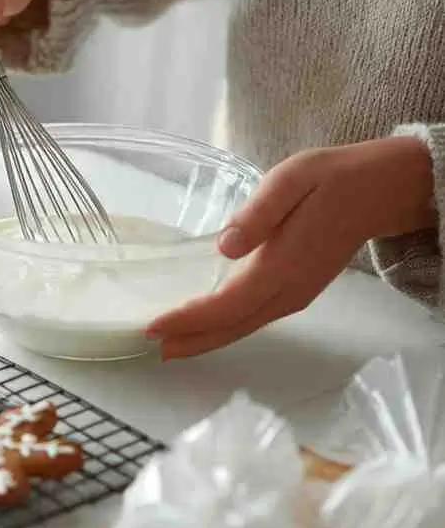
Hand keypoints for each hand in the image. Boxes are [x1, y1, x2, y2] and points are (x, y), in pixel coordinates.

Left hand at [146, 137, 436, 359]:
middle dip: (191, 340)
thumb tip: (225, 246)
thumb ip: (259, 214)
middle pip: (232, 327)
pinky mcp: (297, 291)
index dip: (189, 319)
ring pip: (243, 327)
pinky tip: (206, 325)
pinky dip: (226, 327)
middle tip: (152, 347)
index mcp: (281, 266)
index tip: (153, 327)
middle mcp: (288, 291)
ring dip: (206, 338)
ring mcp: (296, 295)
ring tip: (170, 344)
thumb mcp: (290, 180)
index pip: (226, 305)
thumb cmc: (329, 179)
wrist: (376, 191)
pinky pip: (254, 319)